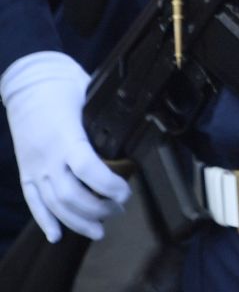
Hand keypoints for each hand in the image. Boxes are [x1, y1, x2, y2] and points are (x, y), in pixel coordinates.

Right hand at [1, 52, 128, 241]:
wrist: (27, 83)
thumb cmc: (64, 87)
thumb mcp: (91, 98)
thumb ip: (107, 121)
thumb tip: (133, 135)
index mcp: (66, 137)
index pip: (88, 170)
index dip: (109, 185)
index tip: (126, 192)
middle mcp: (48, 157)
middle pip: (71, 195)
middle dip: (97, 209)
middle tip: (118, 210)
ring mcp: (33, 167)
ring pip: (53, 204)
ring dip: (77, 221)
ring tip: (98, 230)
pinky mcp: (25, 171)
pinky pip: (33, 201)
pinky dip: (44, 220)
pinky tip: (56, 236)